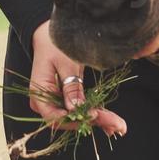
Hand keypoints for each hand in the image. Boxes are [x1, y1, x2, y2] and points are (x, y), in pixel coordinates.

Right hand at [28, 21, 126, 135]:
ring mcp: (56, 102)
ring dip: (98, 120)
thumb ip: (70, 87)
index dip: (74, 120)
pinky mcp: (66, 99)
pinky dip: (95, 114)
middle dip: (94, 121)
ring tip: (119, 125)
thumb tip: (75, 109)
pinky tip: (111, 121)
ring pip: (77, 118)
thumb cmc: (55, 44)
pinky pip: (80, 110)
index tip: (94, 115)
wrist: (50, 34)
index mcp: (40, 94)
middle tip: (117, 124)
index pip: (54, 117)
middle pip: (69, 120)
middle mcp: (45, 103)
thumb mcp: (65, 63)